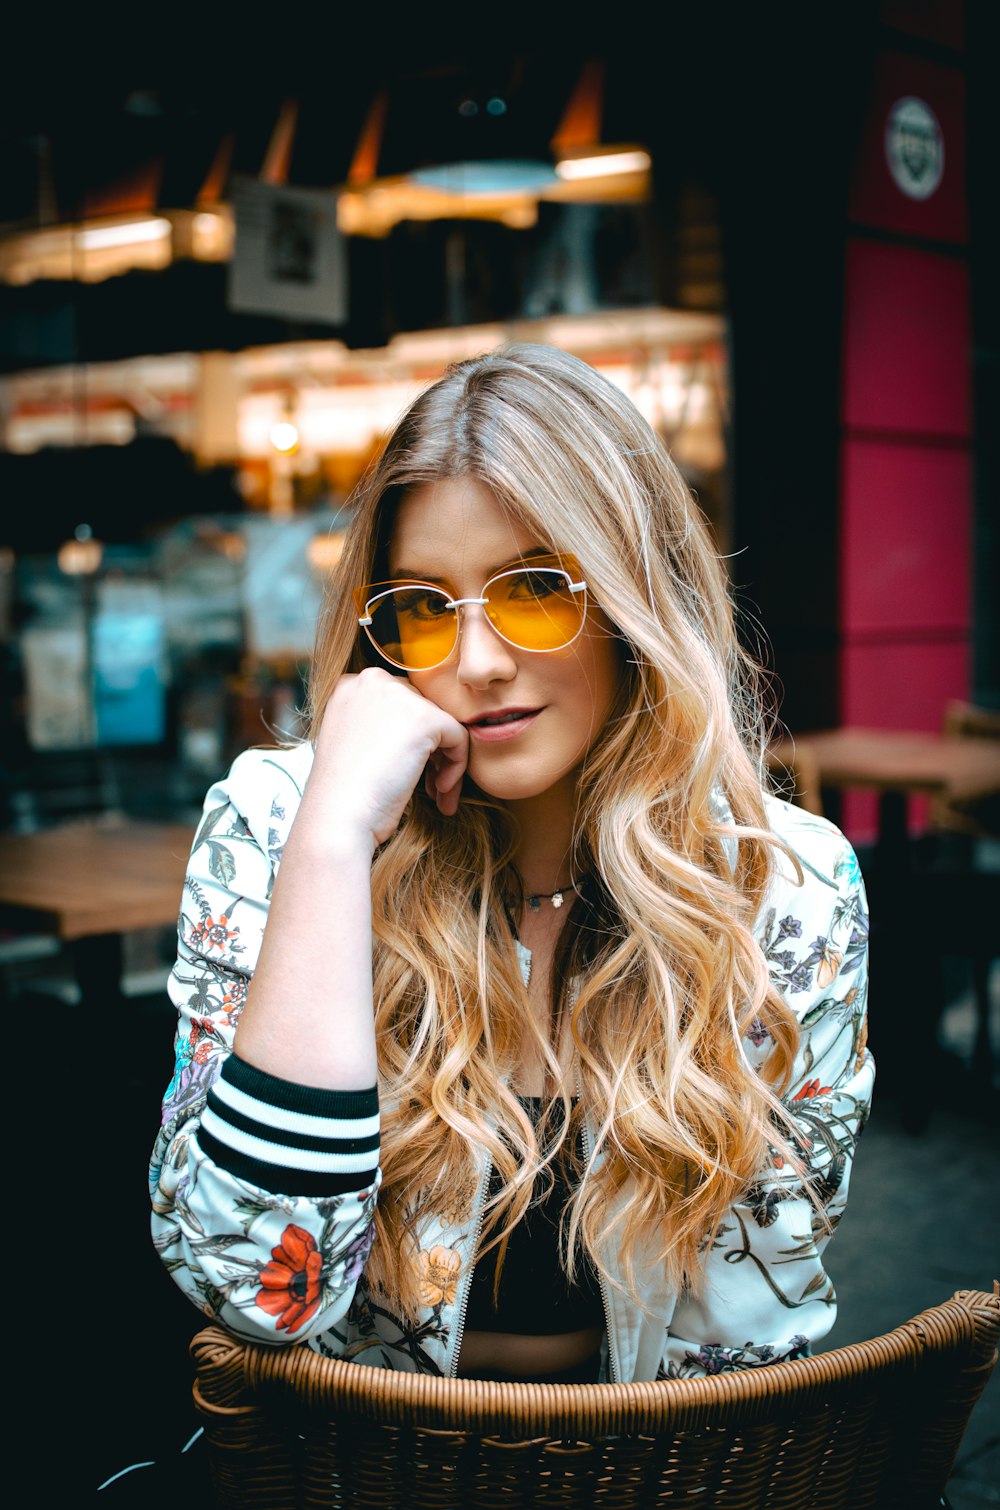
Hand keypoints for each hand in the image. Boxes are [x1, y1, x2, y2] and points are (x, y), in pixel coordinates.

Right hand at [304, 669, 468, 849]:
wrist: (337, 816)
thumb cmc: (344, 793)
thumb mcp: (356, 744)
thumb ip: (384, 726)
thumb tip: (424, 731)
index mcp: (351, 686)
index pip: (401, 702)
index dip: (411, 739)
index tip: (409, 771)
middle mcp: (373, 681)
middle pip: (423, 710)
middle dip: (431, 750)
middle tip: (429, 785)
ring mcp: (399, 696)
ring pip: (443, 724)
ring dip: (445, 762)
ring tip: (437, 793)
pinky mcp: (424, 718)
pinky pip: (458, 737)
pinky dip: (456, 767)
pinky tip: (438, 791)